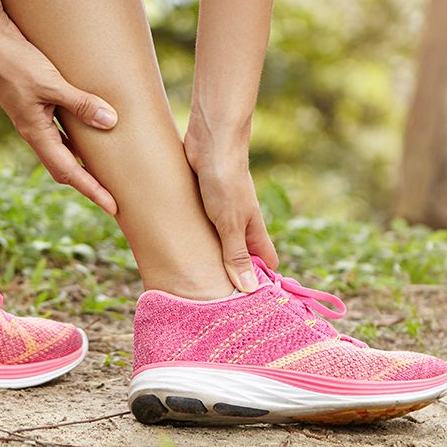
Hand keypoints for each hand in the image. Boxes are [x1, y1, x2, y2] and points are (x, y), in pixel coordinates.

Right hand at [0, 0, 118, 214]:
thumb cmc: (14, 61)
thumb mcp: (51, 83)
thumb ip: (81, 103)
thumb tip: (110, 122)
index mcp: (36, 133)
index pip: (70, 172)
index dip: (93, 191)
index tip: (113, 208)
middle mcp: (35, 132)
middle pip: (65, 169)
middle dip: (89, 185)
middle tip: (113, 197)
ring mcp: (34, 120)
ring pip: (63, 151)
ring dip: (83, 164)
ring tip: (107, 172)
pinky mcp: (36, 105)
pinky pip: (61, 131)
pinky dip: (77, 140)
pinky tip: (91, 134)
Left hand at [185, 123, 278, 292]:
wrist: (210, 141)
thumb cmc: (224, 180)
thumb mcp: (230, 223)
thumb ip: (236, 255)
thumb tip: (249, 289)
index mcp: (253, 230)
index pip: (265, 263)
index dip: (261, 282)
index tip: (249, 305)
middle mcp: (240, 223)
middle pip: (241, 256)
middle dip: (232, 276)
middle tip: (216, 302)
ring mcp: (222, 212)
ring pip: (220, 243)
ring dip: (211, 259)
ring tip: (195, 283)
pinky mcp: (203, 202)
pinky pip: (202, 228)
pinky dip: (196, 241)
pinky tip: (180, 251)